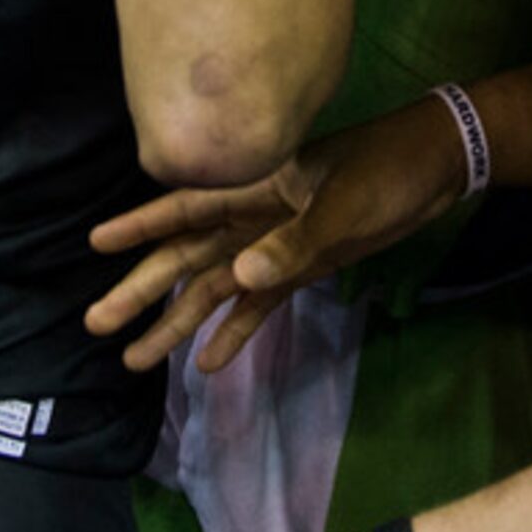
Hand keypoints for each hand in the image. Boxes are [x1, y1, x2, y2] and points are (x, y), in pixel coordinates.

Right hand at [84, 96, 472, 373]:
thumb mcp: (344, 205)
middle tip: (98, 323)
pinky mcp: (302, 268)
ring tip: (137, 359)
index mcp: (255, 186)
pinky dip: (235, 330)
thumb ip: (294, 242)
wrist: (436, 169)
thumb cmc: (386, 169)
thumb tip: (238, 276)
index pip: (186, 207)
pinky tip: (208, 362)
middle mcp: (254, 217)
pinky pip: (258, 305)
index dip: (140, 226)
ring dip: (179, 321)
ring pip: (214, 287)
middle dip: (143, 289)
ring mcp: (275, 245)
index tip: (96, 243)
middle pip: (187, 257)